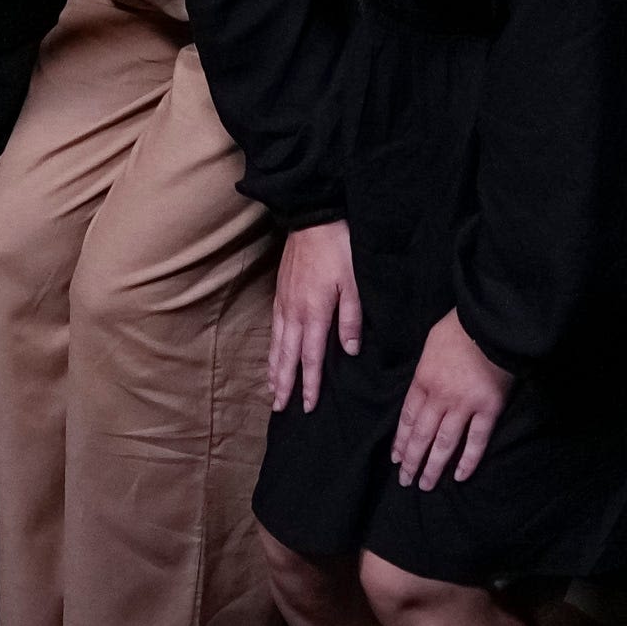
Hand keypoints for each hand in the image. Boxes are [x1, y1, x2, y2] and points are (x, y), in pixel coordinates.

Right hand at [269, 220, 361, 411]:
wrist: (313, 218)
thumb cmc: (339, 248)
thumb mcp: (354, 283)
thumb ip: (352, 318)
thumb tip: (350, 350)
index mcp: (314, 312)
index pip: (311, 357)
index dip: (310, 383)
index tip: (308, 405)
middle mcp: (294, 312)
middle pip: (287, 356)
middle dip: (284, 383)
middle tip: (280, 407)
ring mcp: (284, 302)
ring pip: (277, 343)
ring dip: (274, 369)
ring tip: (272, 389)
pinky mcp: (280, 292)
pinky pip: (274, 328)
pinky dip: (272, 347)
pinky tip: (273, 354)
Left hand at [390, 311, 509, 489]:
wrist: (490, 321)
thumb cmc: (459, 328)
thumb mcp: (429, 346)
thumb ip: (424, 372)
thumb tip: (421, 391)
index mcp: (423, 380)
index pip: (407, 418)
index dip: (401, 441)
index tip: (396, 458)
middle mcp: (440, 397)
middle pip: (421, 435)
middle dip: (412, 460)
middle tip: (406, 481)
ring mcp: (465, 405)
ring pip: (444, 443)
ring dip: (433, 467)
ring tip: (425, 485)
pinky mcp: (489, 409)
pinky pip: (477, 440)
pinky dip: (468, 460)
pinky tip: (460, 476)